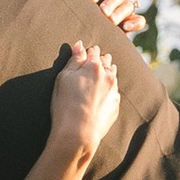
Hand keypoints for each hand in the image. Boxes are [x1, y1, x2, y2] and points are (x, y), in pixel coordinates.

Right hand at [48, 40, 121, 167]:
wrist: (78, 133)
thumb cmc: (66, 104)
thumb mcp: (63, 78)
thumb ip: (74, 59)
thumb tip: (80, 45)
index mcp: (94, 66)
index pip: (94, 50)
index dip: (86, 53)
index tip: (80, 59)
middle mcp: (108, 76)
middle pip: (106, 61)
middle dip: (98, 62)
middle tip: (86, 70)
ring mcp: (114, 91)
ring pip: (112, 75)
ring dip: (104, 75)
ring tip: (93, 83)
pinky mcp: (116, 105)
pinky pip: (113, 92)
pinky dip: (107, 91)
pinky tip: (96, 98)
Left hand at [71, 0, 142, 36]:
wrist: (81, 19)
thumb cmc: (79, 0)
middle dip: (111, 2)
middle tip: (103, 10)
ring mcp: (125, 6)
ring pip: (128, 6)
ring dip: (120, 13)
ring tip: (111, 20)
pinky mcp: (131, 21)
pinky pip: (140, 20)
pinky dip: (135, 23)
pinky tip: (126, 26)